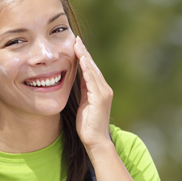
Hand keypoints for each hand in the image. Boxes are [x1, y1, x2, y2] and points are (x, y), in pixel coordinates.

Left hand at [74, 36, 112, 152]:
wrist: (95, 141)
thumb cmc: (88, 126)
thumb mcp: (84, 105)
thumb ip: (84, 92)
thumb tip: (79, 80)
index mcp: (100, 91)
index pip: (91, 70)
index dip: (84, 57)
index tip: (76, 46)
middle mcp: (105, 89)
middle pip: (92, 67)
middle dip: (84, 52)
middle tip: (76, 39)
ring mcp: (104, 93)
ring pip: (93, 70)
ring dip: (85, 56)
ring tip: (77, 44)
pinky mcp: (100, 97)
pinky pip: (92, 79)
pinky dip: (86, 68)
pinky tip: (81, 58)